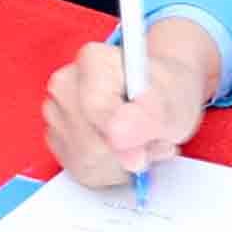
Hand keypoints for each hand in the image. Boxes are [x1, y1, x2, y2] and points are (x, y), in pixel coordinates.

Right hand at [36, 21, 221, 187]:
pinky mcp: (56, 139)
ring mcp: (56, 112)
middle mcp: (66, 83)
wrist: (159, 96)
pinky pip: (81, 170)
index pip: (96, 112)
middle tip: (152, 140)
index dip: (127, 139)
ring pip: (84, 160)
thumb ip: (149, 117)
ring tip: (138, 143)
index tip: (151, 141)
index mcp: (93, 61)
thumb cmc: (167, 94)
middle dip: (127, 154)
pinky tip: (122, 151)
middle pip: (87, 143)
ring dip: (119, 164)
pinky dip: (108, 170)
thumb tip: (117, 136)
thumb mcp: (175, 103)